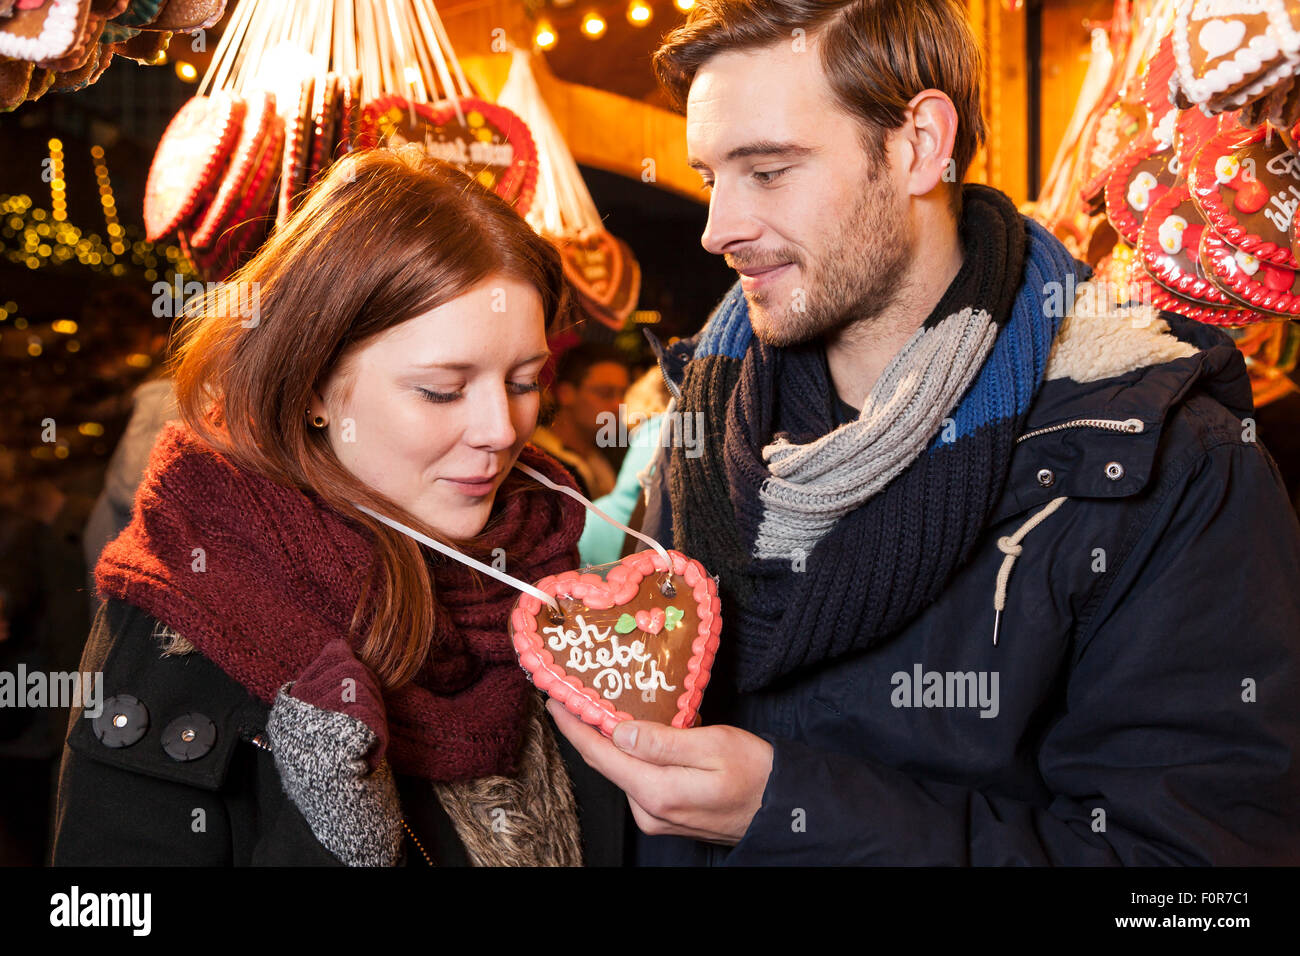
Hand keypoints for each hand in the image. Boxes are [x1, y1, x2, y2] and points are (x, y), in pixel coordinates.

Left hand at [547, 699, 773, 844]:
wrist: (784, 810)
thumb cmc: (756, 773)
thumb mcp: (713, 745)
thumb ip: (662, 742)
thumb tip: (618, 733)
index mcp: (657, 792)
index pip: (601, 755)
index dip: (574, 726)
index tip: (555, 700)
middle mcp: (649, 811)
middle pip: (606, 764)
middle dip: (586, 730)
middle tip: (572, 696)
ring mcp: (657, 817)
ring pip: (622, 771)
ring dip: (610, 741)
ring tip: (603, 706)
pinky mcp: (666, 816)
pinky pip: (638, 779)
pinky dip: (631, 755)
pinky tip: (636, 733)